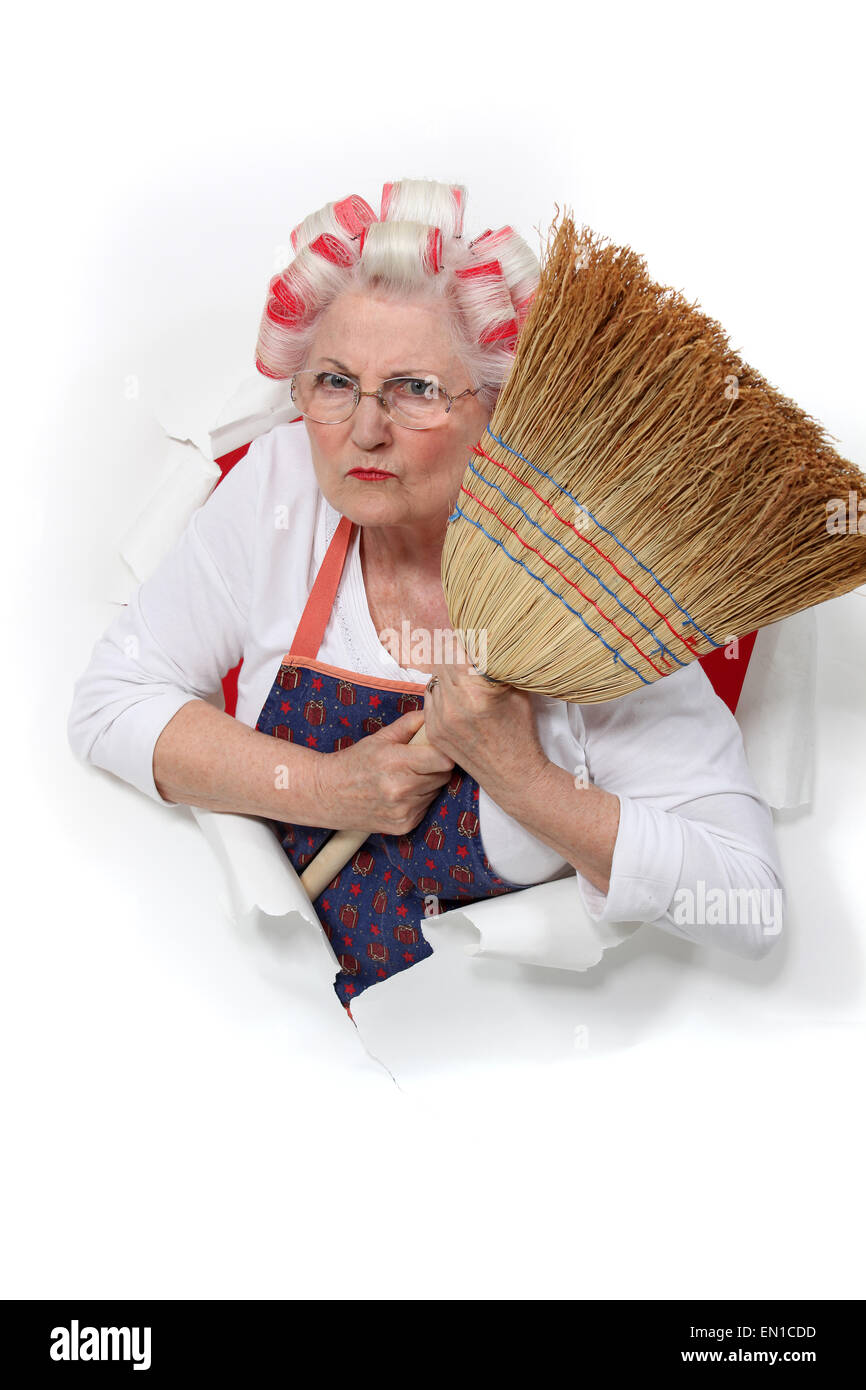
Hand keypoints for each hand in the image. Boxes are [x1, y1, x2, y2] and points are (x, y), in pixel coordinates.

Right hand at [317, 708, 454, 835]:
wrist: (327, 794)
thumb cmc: (353, 763)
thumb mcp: (380, 737)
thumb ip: (410, 724)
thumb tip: (433, 714)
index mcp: (396, 762)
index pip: (443, 760)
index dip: (443, 752)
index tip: (436, 749)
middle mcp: (401, 789)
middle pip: (443, 775)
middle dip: (435, 767)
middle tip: (416, 762)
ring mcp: (403, 810)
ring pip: (436, 792)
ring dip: (427, 784)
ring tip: (403, 779)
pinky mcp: (404, 825)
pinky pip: (426, 808)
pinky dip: (418, 800)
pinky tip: (399, 795)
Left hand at [421, 637, 549, 801]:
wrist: (512, 773)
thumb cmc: (520, 730)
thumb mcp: (517, 690)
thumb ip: (500, 664)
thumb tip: (492, 637)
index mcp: (476, 691)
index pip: (458, 649)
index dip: (463, 638)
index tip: (470, 632)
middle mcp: (453, 705)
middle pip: (443, 661)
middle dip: (454, 651)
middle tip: (464, 648)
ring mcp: (439, 719)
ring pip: (434, 678)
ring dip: (446, 671)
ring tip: (463, 673)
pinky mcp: (433, 730)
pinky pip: (430, 697)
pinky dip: (441, 691)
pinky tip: (457, 694)